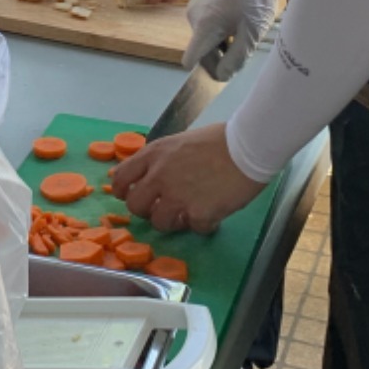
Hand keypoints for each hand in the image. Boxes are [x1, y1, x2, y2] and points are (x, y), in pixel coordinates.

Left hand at [109, 123, 264, 234]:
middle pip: (134, 206)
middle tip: (161, 209)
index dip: (123, 190)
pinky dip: (203, 224)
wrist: (247, 146)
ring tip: (190, 213)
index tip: (130, 196)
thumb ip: (162, 159)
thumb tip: (150, 174)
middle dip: (146, 211)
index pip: (121, 177)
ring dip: (173, 221)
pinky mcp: (198, 213)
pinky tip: (213, 213)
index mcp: (154, 154)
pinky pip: (194, 229)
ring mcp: (177, 196)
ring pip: (159, 223)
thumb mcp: (181, 142)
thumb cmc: (220, 140)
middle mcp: (160, 175)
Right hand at [181, 0, 290, 80]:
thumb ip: (236, 59)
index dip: (208, 69)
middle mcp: (192, 18)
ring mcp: (193, 6)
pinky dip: (218, 25)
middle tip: (243, 46)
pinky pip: (205, 21)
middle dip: (220, 55)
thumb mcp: (251, 33)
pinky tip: (235, 16)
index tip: (227, 67)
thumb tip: (222, 74)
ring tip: (242, 29)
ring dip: (220, 39)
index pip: (190, 60)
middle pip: (200, 49)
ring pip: (204, 35)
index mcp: (203, 28)